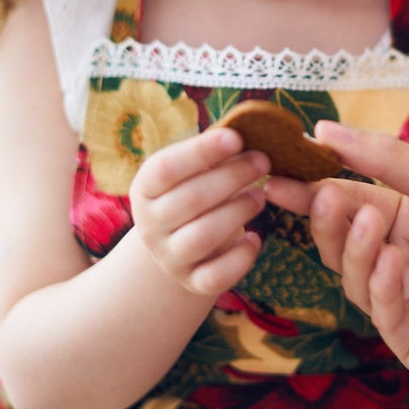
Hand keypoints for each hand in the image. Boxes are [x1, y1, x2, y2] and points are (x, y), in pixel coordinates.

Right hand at [130, 127, 268, 295]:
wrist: (179, 246)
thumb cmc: (194, 192)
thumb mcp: (193, 171)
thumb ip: (213, 153)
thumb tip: (251, 126)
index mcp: (145, 188)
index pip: (165, 168)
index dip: (200, 151)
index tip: (236, 137)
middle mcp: (150, 225)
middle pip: (189, 200)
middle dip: (232, 177)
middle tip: (263, 161)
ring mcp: (169, 257)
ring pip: (202, 237)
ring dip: (238, 212)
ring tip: (261, 196)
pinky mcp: (192, 282)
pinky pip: (215, 277)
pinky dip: (240, 258)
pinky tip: (256, 239)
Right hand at [267, 123, 408, 378]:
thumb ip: (383, 158)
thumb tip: (323, 129)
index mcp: (408, 220)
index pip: (346, 203)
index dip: (309, 191)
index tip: (272, 177)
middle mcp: (403, 262)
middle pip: (341, 244)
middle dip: (326, 220)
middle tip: (319, 196)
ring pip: (355, 280)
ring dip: (357, 249)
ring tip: (373, 221)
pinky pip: (383, 316)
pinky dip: (383, 287)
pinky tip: (395, 263)